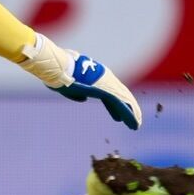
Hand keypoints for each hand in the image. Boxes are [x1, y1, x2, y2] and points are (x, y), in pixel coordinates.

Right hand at [20, 33, 141, 130]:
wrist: (57, 68)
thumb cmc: (58, 74)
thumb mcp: (67, 85)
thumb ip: (76, 93)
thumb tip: (83, 99)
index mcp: (96, 77)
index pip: (110, 92)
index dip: (115, 106)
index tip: (118, 116)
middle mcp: (105, 79)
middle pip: (120, 95)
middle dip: (127, 109)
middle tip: (133, 120)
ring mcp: (107, 84)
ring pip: (124, 100)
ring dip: (131, 114)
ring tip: (136, 126)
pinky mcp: (106, 90)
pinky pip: (121, 104)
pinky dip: (129, 115)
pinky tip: (134, 125)